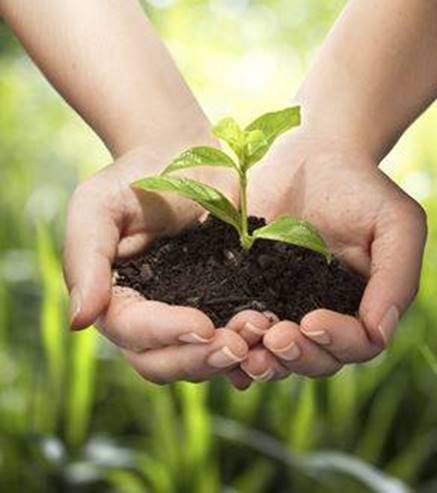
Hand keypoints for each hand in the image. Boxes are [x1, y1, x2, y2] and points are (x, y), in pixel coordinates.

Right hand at [64, 142, 257, 384]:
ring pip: (199, 359)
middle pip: (163, 362)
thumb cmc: (135, 178)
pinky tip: (271, 340)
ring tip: (261, 335)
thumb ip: (86, 260)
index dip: (166, 334)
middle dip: (200, 359)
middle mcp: (148, 318)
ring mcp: (186, 314)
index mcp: (115, 299)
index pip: (133, 331)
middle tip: (238, 345)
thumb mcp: (97, 208)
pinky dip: (249, 348)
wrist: (184, 159)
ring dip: (229, 358)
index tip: (203, 324)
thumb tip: (80, 321)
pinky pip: (230, 339)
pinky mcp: (220, 304)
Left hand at [234, 128, 426, 379]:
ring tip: (245, 348)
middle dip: (295, 356)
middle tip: (274, 337)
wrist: (313, 154)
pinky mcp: (249, 290)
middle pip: (315, 360)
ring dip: (263, 361)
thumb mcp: (395, 224)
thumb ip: (396, 278)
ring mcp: (284, 305)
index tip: (311, 319)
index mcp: (360, 305)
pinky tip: (218, 343)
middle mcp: (322, 313)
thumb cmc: (360, 187)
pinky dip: (233, 347)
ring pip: (277, 355)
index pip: (356, 345)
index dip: (336, 342)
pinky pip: (242, 330)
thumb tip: (379, 333)